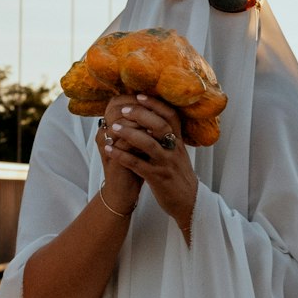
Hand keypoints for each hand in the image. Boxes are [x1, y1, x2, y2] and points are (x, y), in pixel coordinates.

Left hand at [103, 94, 197, 240]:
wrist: (188, 202)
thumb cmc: (177, 174)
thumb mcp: (177, 152)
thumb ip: (166, 136)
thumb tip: (148, 117)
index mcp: (179, 141)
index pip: (171, 116)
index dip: (155, 104)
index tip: (139, 95)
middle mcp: (174, 150)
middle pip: (160, 126)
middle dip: (141, 114)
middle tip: (123, 109)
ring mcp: (166, 164)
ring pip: (149, 144)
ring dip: (129, 134)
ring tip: (113, 128)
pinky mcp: (158, 179)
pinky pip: (138, 165)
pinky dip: (122, 156)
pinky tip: (109, 150)